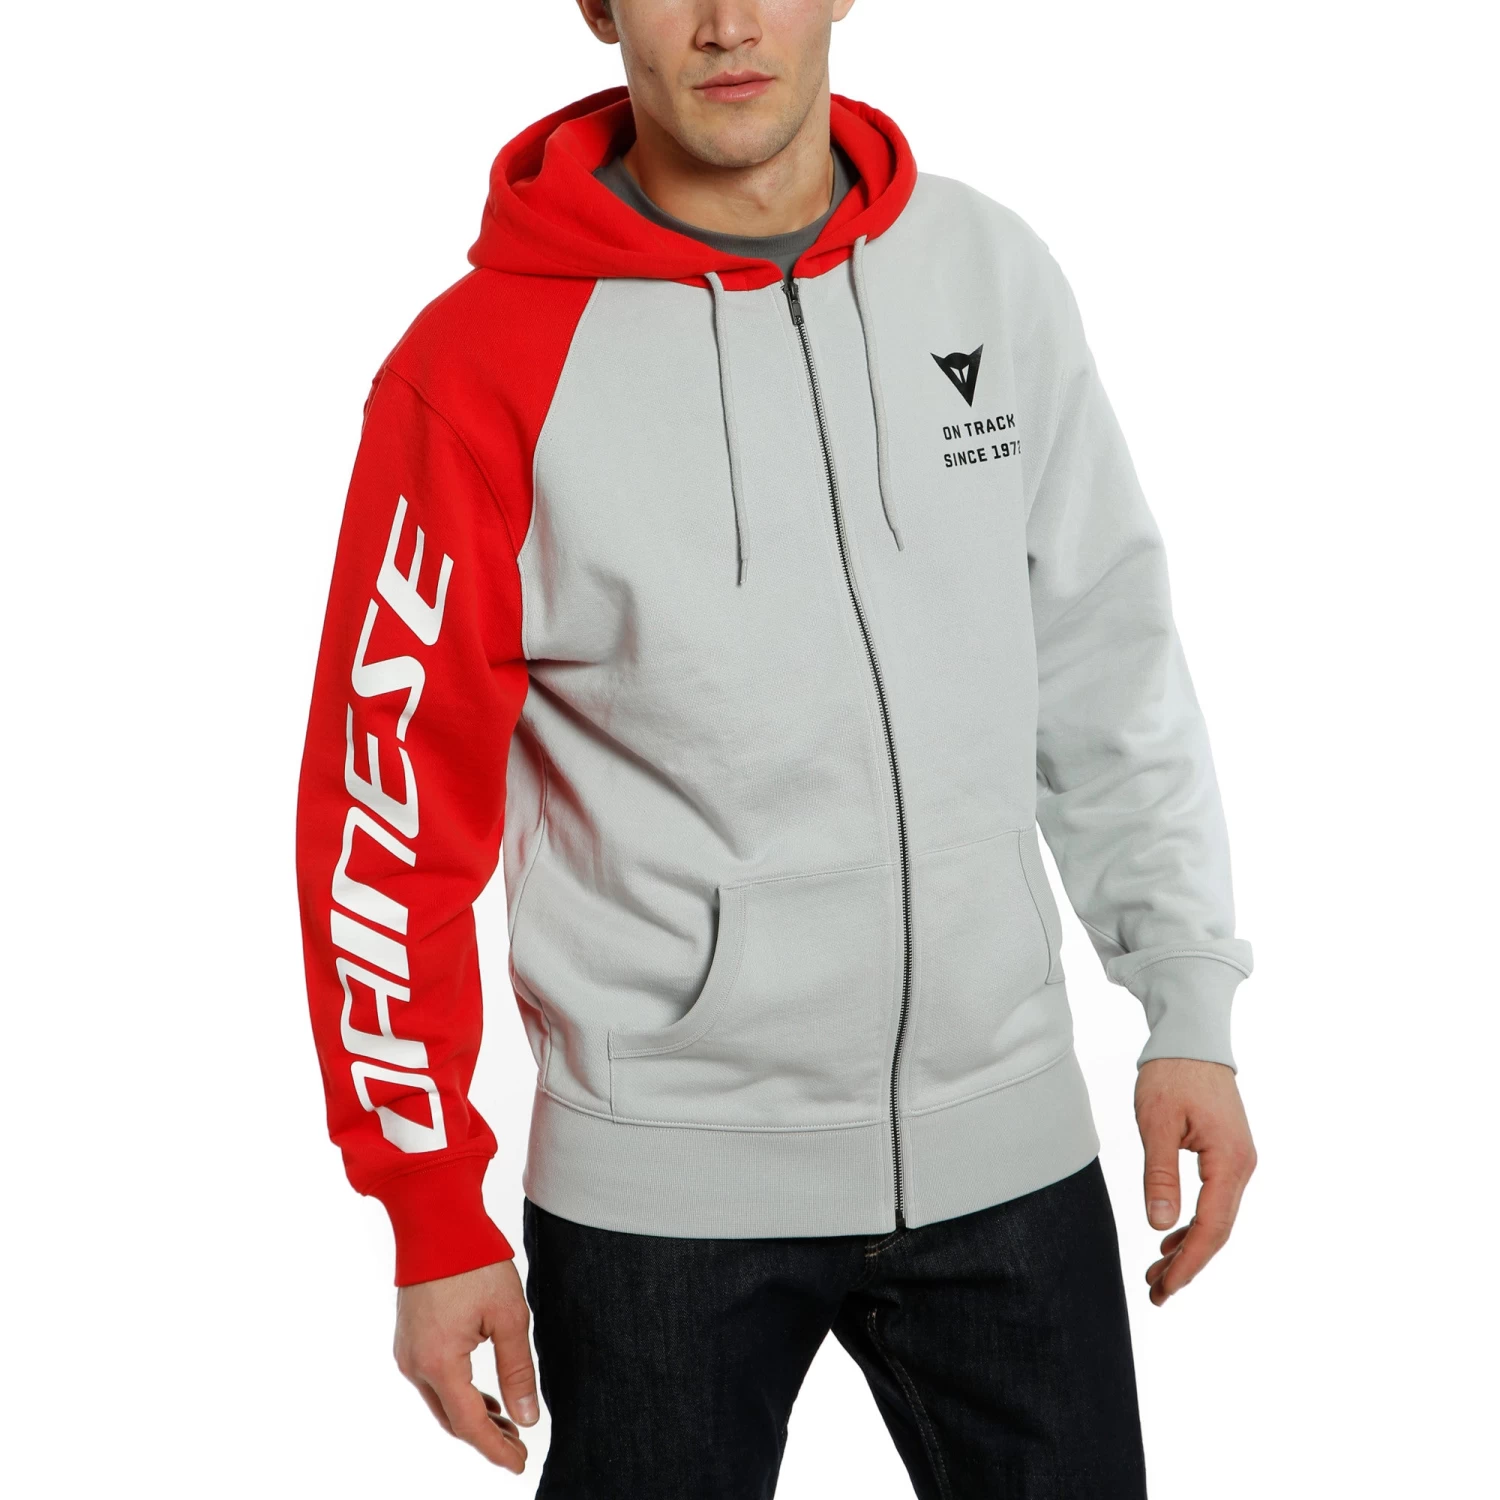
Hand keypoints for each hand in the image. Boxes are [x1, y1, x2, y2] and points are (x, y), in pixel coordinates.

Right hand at [393, 1259, 539, 1471]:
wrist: (436, 1220)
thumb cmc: (475, 1262)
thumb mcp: (508, 1316)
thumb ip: (518, 1370)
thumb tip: (528, 1417)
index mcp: (439, 1363)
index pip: (469, 1424)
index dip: (496, 1449)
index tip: (521, 1463)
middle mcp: (415, 1364)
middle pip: (451, 1418)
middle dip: (486, 1436)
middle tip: (518, 1446)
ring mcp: (407, 1352)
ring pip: (440, 1400)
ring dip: (472, 1415)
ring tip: (507, 1423)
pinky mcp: (408, 1338)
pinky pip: (432, 1379)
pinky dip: (458, 1394)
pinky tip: (482, 1395)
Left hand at [1134, 1058, 1255, 1305]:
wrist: (1192, 1038)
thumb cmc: (1173, 1075)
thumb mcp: (1157, 1124)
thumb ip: (1160, 1176)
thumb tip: (1161, 1226)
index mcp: (1230, 1162)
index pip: (1212, 1228)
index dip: (1189, 1264)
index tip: (1165, 1289)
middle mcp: (1242, 1166)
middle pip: (1218, 1230)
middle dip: (1187, 1265)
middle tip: (1155, 1292)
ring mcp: (1238, 1161)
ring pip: (1217, 1218)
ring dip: (1189, 1247)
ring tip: (1157, 1273)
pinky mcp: (1228, 1154)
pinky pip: (1215, 1200)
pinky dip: (1194, 1223)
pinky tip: (1171, 1237)